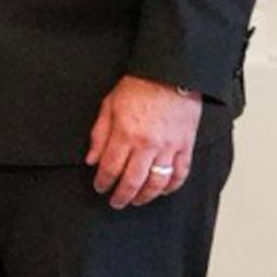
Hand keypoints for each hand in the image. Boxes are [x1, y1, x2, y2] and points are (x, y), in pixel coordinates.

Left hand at [87, 75, 202, 207]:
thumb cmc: (139, 86)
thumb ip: (99, 134)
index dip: (103, 182)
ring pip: (157, 182)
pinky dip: (172, 186)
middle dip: (122, 196)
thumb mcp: (108, 106)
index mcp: (125, 134)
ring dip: (145, 196)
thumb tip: (91, 159)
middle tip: (116, 202)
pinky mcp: (186, 146)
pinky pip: (180, 174)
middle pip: (132, 181)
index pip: (110, 168)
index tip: (100, 187)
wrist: (170, 74)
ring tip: (137, 200)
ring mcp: (169, 147)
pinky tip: (163, 190)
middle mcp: (147, 145)